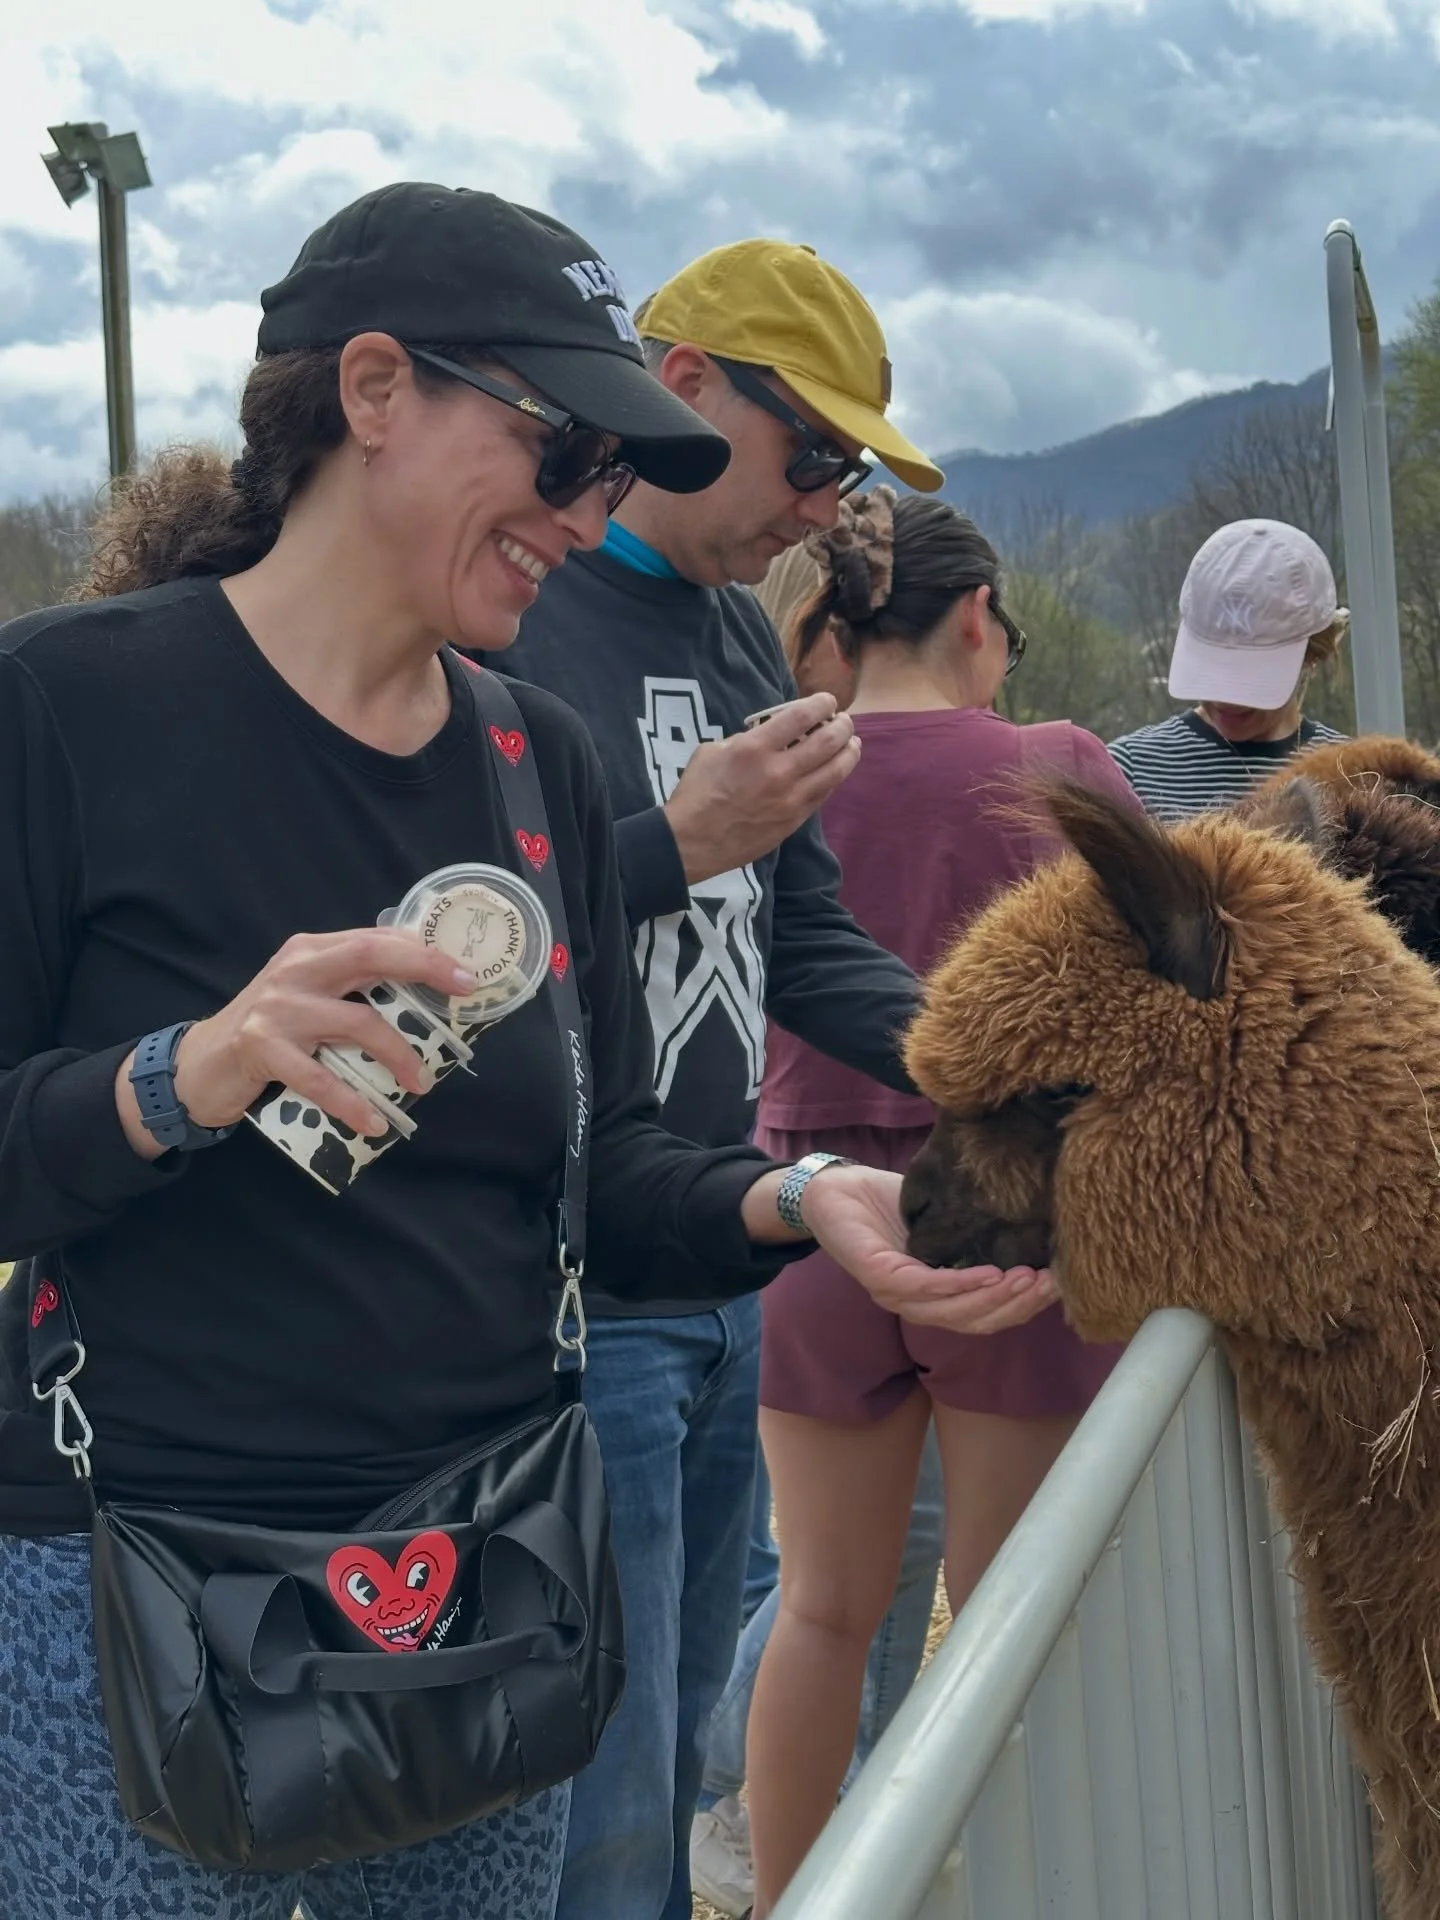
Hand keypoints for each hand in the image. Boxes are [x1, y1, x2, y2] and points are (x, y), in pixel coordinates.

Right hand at [115, 930, 479, 1157]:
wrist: (199, 1066)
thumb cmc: (268, 1032)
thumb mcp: (307, 997)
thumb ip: (350, 989)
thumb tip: (422, 999)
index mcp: (311, 950)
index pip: (376, 938)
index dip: (424, 951)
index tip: (465, 972)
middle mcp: (296, 970)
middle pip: (369, 956)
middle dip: (424, 969)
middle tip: (463, 993)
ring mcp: (277, 1007)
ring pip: (357, 1022)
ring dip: (398, 1055)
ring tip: (421, 1083)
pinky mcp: (261, 1048)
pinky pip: (320, 1078)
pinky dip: (352, 1103)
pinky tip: (373, 1121)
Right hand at [663, 693, 860, 883]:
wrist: (691, 842)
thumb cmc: (695, 793)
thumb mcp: (712, 751)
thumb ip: (745, 739)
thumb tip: (769, 737)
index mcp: (754, 748)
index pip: (801, 716)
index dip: (822, 703)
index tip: (828, 700)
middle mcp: (779, 772)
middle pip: (828, 741)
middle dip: (842, 726)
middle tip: (843, 721)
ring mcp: (790, 799)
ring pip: (835, 771)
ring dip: (849, 752)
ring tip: (852, 743)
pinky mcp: (794, 821)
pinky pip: (824, 794)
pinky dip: (833, 778)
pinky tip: (835, 770)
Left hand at [800, 1165, 1058, 1334]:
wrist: (834, 1186)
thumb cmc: (887, 1203)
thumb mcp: (942, 1221)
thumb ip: (975, 1237)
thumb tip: (1030, 1232)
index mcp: (930, 1296)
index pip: (983, 1316)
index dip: (1022, 1307)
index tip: (1059, 1288)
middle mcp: (913, 1304)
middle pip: (975, 1322)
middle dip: (1019, 1306)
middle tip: (1053, 1284)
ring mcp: (894, 1294)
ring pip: (955, 1312)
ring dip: (998, 1298)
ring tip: (1030, 1278)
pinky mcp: (878, 1276)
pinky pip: (926, 1288)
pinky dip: (961, 1284)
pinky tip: (991, 1273)